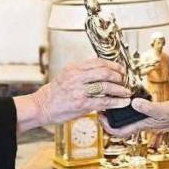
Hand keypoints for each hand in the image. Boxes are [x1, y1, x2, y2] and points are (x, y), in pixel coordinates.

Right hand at [14, 59, 130, 131]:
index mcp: (73, 68)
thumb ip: (81, 73)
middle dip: (118, 76)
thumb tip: (100, 72)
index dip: (112, 64)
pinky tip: (123, 102)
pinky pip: (103, 102)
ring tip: (126, 92)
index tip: (120, 68)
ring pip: (106, 86)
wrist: (41, 106)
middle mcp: (76, 77)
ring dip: (120, 89)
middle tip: (124, 80)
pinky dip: (116, 102)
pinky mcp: (82, 104)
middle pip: (104, 72)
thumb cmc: (54, 93)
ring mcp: (79, 91)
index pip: (97, 62)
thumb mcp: (65, 76)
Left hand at [100, 97, 168, 137]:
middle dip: (106, 118)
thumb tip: (133, 103)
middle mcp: (140, 122)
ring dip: (115, 111)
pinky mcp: (148, 111)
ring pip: (124, 118)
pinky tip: (125, 96)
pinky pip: (132, 111)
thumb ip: (149, 107)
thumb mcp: (164, 109)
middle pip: (118, 125)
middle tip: (99, 104)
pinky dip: (125, 105)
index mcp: (141, 124)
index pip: (119, 131)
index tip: (100, 115)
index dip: (106, 126)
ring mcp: (144, 117)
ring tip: (109, 98)